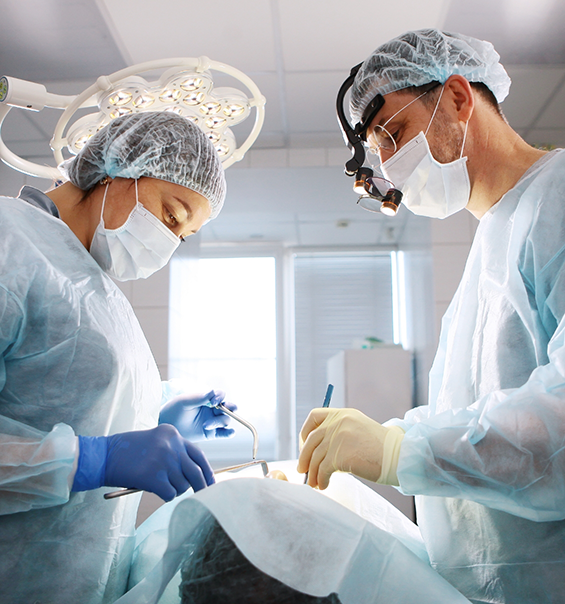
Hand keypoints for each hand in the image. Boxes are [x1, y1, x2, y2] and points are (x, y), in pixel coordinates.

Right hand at [72, 424, 214, 500]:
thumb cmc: (127, 452)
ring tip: (159, 484)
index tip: (212, 482)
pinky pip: (170, 494)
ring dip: (174, 490)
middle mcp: (172, 445)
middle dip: (201, 487)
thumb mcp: (155, 442)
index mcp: (173, 434)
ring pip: (183, 486)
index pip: (199, 454)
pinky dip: (164, 496)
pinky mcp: (155, 477)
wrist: (103, 456)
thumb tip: (195, 476)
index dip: (207, 471)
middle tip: (202, 496)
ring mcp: (164, 460)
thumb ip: (175, 452)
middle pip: (196, 472)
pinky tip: (153, 489)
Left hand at [159, 390, 237, 441]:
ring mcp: (213, 422)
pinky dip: (229, 433)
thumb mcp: (184, 402)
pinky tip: (229, 433)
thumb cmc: (174, 410)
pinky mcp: (212, 433)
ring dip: (218, 422)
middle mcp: (212, 410)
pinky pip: (224, 433)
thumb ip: (198, 398)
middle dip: (230, 407)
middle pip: (229, 407)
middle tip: (224, 409)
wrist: (167, 427)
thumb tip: (212, 392)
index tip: (213, 402)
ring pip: (225, 420)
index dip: (220, 397)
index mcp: (207, 399)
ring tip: (205, 425)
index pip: (220, 395)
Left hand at [297, 408, 395, 489]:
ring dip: (313, 473)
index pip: (314, 416)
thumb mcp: (358, 430)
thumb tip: (316, 452)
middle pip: (311, 439)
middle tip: (303, 470)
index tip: (305, 446)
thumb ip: (339, 434)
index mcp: (343, 414)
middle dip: (304, 457)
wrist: (399, 456)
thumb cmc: (380, 449)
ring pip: (316, 457)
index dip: (305, 432)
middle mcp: (339, 422)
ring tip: (315, 483)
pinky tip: (324, 485)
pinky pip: (323, 469)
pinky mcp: (341, 454)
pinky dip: (321, 479)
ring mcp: (339, 437)